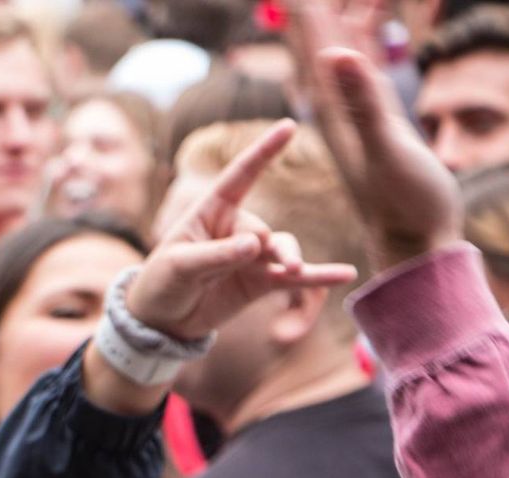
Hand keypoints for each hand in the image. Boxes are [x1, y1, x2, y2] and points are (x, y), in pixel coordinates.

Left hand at [126, 119, 357, 340]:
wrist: (163, 321)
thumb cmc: (162, 283)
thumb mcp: (179, 266)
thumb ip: (216, 255)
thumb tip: (257, 244)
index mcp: (210, 212)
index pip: (240, 176)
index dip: (263, 151)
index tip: (289, 126)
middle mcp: (236, 230)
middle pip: (262, 231)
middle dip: (263, 248)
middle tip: (263, 260)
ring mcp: (252, 257)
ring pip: (282, 251)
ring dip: (290, 260)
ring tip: (294, 270)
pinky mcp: (261, 283)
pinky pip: (294, 280)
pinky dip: (319, 277)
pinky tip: (346, 274)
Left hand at [288, 0, 461, 268]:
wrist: (416, 244)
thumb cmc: (404, 204)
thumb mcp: (384, 147)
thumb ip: (362, 101)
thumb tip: (334, 54)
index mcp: (334, 110)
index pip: (313, 49)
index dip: (304, 14)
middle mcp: (339, 113)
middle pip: (321, 50)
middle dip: (317, 15)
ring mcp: (358, 120)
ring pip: (341, 61)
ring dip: (339, 25)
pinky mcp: (377, 130)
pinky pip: (363, 79)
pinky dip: (363, 51)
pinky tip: (360, 39)